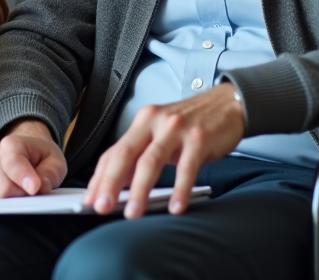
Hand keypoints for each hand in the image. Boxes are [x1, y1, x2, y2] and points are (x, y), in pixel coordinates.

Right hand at [0, 119, 67, 199]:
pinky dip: (2, 206)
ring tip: (23, 192)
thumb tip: (40, 188)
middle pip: (2, 188)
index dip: (23, 178)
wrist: (29, 154)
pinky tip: (13, 198)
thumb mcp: (55, 161)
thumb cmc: (41, 158)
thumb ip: (50, 173)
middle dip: (21, 195)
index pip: (12, 164)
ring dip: (12, 201)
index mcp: (11, 145)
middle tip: (33, 192)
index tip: (35, 188)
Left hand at [84, 82, 244, 217]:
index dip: (100, 176)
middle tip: (101, 207)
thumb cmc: (192, 123)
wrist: (228, 103)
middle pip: (126, 154)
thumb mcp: (162, 133)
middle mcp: (155, 122)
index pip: (114, 151)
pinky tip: (176, 208)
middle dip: (110, 183)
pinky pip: (187, 168)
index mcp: (142, 121)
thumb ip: (142, 154)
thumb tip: (118, 184)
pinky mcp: (200, 138)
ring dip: (140, 190)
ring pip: (151, 161)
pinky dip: (180, 190)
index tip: (90, 199)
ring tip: (133, 213)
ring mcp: (177, 129)